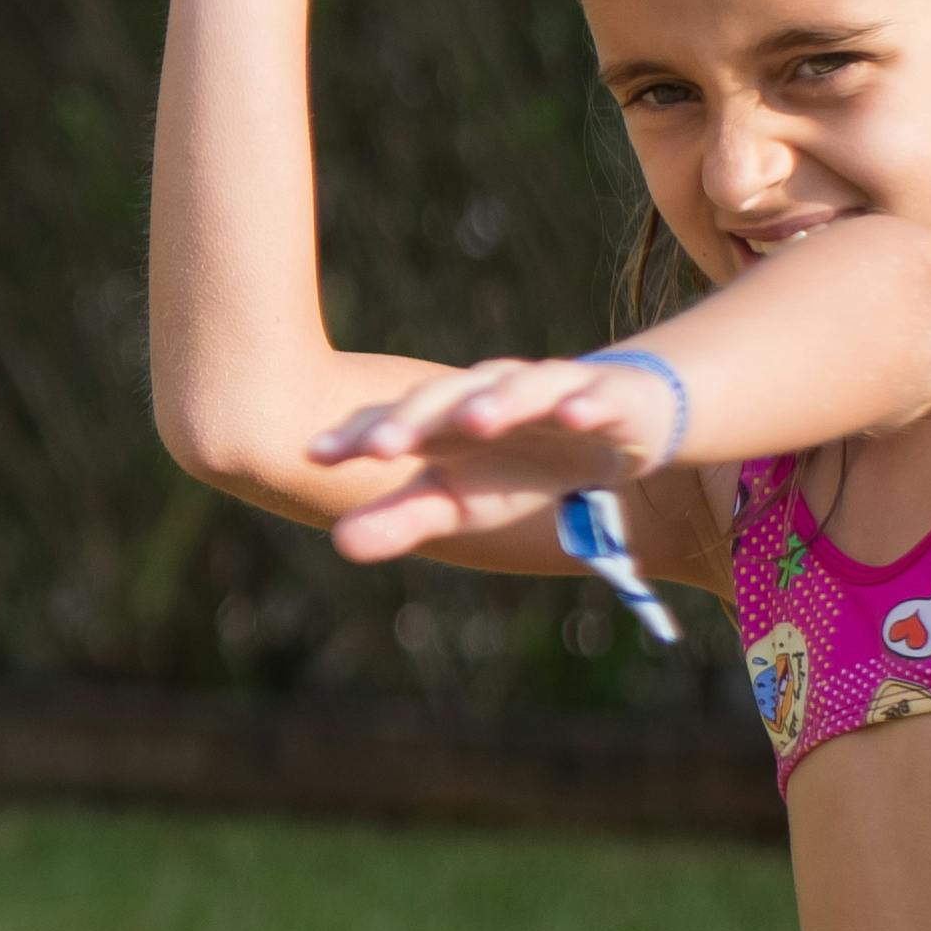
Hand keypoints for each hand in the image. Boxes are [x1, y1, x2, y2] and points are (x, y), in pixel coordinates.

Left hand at [309, 354, 671, 561]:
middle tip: (382, 446)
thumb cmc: (519, 467)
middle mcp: (490, 392)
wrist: (612, 426)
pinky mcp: (609, 396)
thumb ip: (401, 518)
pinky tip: (575, 416)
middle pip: (446, 398)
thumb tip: (338, 543)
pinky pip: (597, 396)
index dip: (358, 436)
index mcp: (445, 418)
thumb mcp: (459, 501)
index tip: (318, 457)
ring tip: (473, 422)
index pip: (394, 420)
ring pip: (520, 387)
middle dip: (414, 418)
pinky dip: (587, 403)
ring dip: (498, 402)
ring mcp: (550, 390)